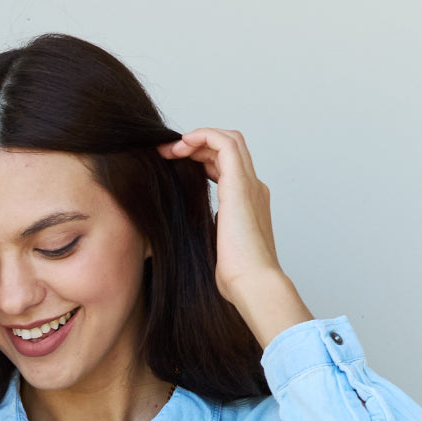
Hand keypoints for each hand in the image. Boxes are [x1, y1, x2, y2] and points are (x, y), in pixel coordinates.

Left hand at [157, 128, 313, 347]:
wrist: (253, 284)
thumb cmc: (236, 277)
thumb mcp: (217, 247)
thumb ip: (211, 231)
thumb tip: (192, 227)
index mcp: (248, 203)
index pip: (227, 167)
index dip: (202, 160)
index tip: (176, 166)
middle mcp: (253, 189)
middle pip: (229, 148)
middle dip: (197, 145)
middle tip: (168, 154)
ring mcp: (250, 184)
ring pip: (229, 140)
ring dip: (197, 138)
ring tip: (172, 149)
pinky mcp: (240, 185)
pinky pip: (224, 143)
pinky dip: (203, 136)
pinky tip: (182, 145)